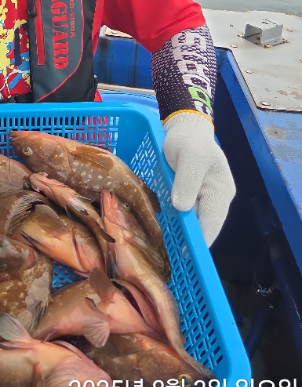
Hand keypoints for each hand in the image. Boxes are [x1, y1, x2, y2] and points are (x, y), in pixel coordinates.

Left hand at [163, 112, 234, 246]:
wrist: (186, 128)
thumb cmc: (189, 141)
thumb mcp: (189, 157)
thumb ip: (187, 181)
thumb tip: (183, 208)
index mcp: (220, 193)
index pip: (211, 225)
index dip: (199, 243)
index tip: (185, 258)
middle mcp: (217, 199)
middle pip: (205, 227)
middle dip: (191, 241)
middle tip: (171, 258)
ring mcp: (206, 197)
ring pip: (196, 222)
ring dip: (184, 233)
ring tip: (166, 249)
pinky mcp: (194, 194)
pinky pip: (188, 213)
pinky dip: (179, 221)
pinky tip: (166, 229)